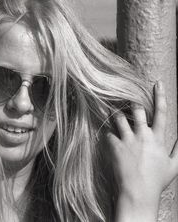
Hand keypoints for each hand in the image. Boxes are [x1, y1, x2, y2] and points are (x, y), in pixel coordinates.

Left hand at [107, 81, 177, 219]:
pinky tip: (105, 133)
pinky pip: (108, 132)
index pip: (161, 113)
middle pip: (136, 110)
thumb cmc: (156, 181)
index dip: (160, 96)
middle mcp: (143, 135)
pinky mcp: (115, 146)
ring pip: (119, 117)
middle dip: (131, 101)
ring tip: (110, 109)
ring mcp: (128, 140)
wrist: (138, 192)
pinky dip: (106, 131)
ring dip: (116, 113)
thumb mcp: (174, 165)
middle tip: (126, 95)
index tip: (157, 83)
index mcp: (158, 138)